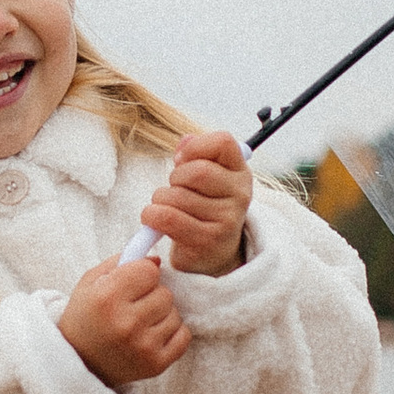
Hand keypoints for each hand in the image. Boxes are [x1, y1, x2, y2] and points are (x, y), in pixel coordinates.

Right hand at [60, 254, 188, 389]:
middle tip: (134, 306)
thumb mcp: (90, 283)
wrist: (78, 364)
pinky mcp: (155, 364)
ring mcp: (142, 346)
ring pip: (175, 314)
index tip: (132, 283)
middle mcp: (126, 323)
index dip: (142, 274)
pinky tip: (152, 335)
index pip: (149, 271)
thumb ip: (121, 262)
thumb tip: (157, 259)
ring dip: (162, 315)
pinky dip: (173, 334)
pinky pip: (183, 336)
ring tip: (141, 323)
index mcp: (107, 298)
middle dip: (152, 295)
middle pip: (165, 293)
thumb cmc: (85, 317)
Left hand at [144, 129, 251, 278]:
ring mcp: (226, 220)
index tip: (184, 161)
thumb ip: (196, 154)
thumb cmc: (203, 208)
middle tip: (175, 190)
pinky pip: (168, 217)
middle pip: (198, 171)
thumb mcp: (205, 179)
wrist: (211, 253)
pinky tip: (155, 219)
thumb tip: (186, 141)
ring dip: (160, 199)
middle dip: (175, 178)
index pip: (224, 142)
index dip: (196, 147)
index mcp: (240, 173)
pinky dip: (152, 215)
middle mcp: (240, 195)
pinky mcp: (206, 240)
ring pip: (177, 196)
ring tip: (167, 208)